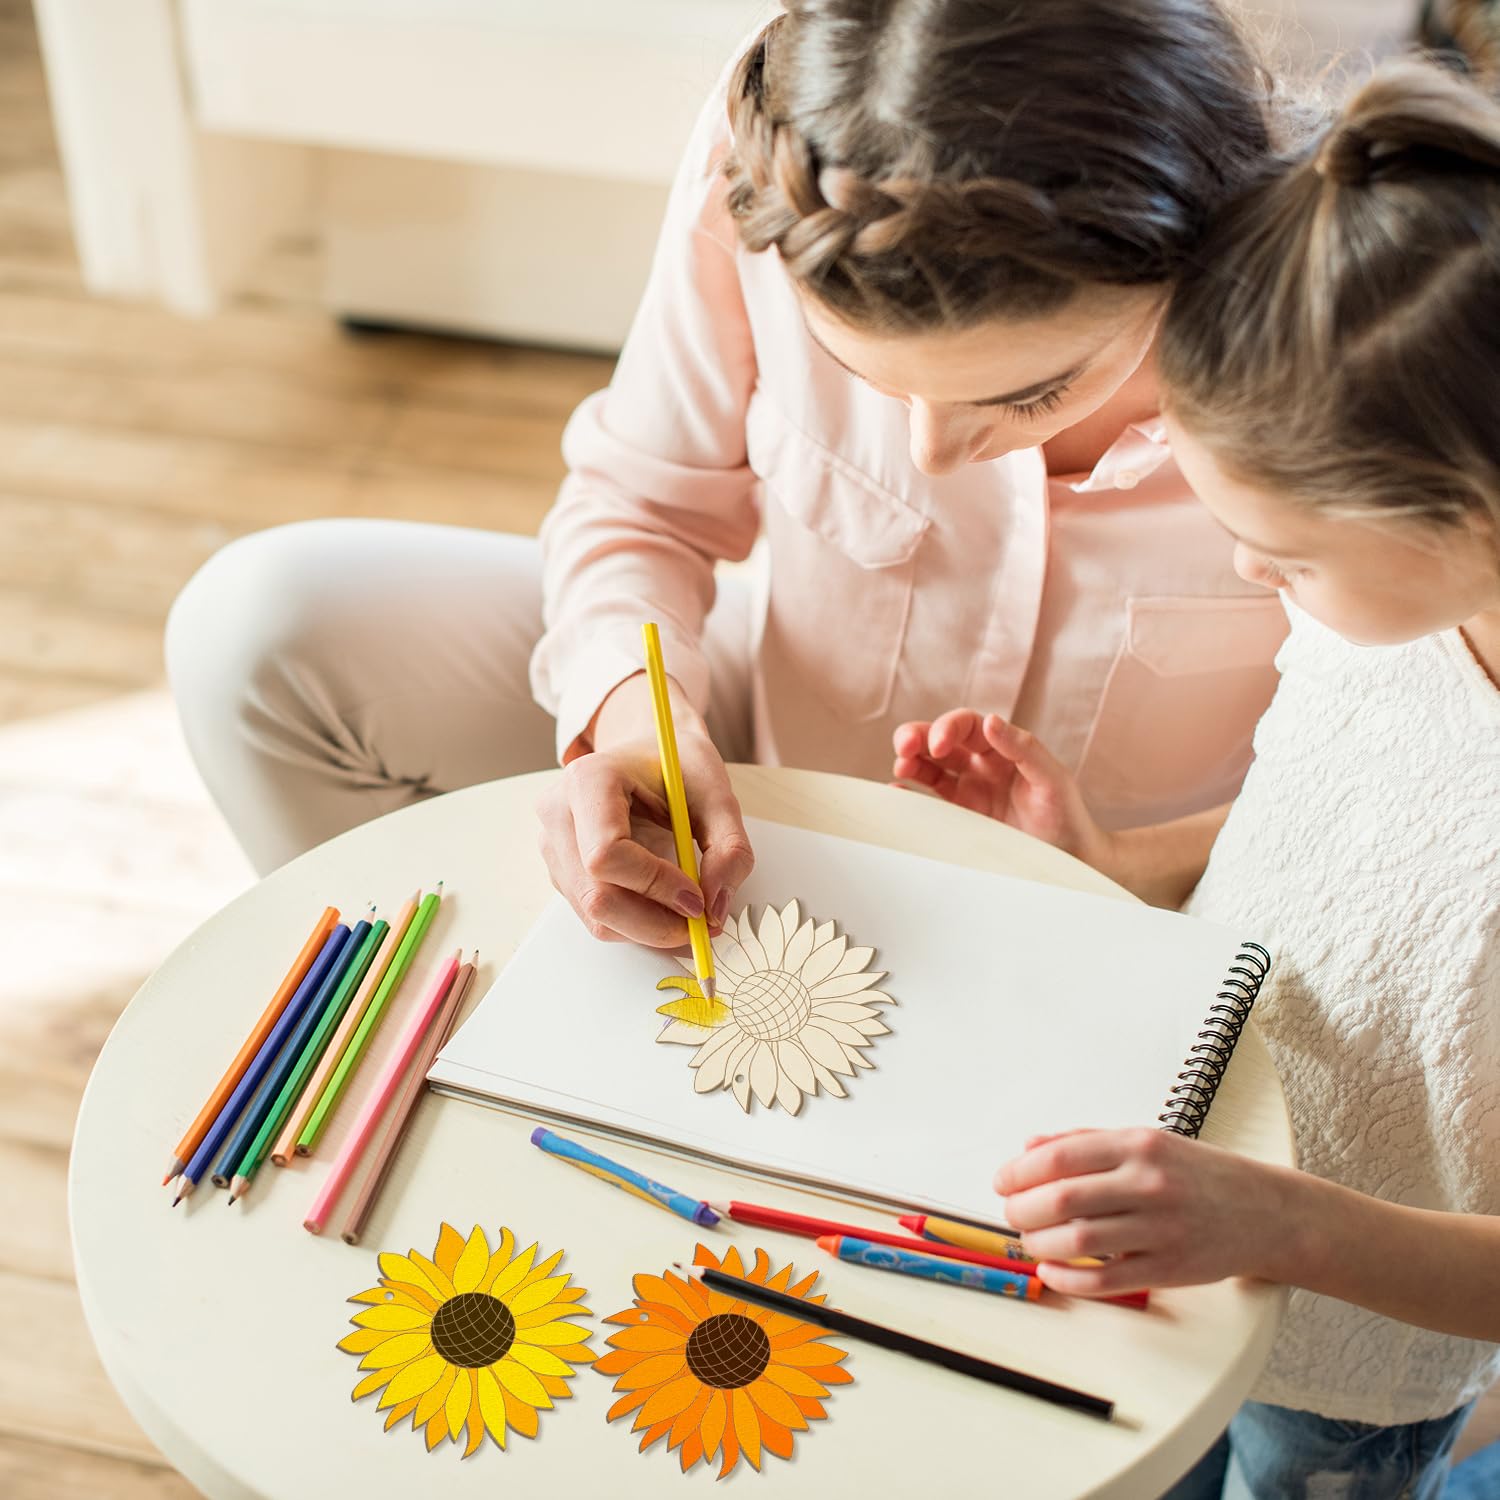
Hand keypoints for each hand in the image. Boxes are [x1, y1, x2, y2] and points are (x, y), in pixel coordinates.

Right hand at [536, 681, 753, 948]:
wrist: (648, 754)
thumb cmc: (677, 766)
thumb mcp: (718, 793)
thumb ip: (729, 848)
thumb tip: (715, 908)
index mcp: (588, 780)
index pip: (606, 854)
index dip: (654, 885)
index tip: (697, 899)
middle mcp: (558, 813)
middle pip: (596, 896)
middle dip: (654, 923)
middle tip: (701, 925)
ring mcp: (553, 845)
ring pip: (595, 916)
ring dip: (648, 929)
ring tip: (689, 916)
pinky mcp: (562, 870)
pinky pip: (595, 916)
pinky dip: (636, 925)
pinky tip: (665, 908)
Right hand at [892, 709, 1110, 865]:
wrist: (1073, 861)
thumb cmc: (1068, 818)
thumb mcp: (1053, 779)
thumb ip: (1024, 748)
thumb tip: (990, 720)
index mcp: (1004, 749)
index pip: (968, 726)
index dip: (949, 727)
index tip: (939, 746)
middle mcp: (984, 765)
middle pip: (942, 740)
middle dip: (919, 737)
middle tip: (904, 746)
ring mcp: (970, 790)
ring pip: (931, 766)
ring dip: (911, 760)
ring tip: (900, 764)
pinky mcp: (962, 816)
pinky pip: (931, 799)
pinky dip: (911, 793)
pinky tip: (898, 792)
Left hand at [995, 1128, 1296, 1295]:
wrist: (1267, 1212)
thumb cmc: (1199, 1174)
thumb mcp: (1147, 1141)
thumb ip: (1086, 1141)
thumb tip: (1029, 1147)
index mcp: (1138, 1144)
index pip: (1059, 1157)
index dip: (1019, 1172)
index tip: (1003, 1182)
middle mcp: (1148, 1183)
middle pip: (1061, 1200)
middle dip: (1022, 1210)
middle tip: (1012, 1214)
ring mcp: (1160, 1228)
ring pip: (1077, 1241)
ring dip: (1039, 1245)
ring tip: (1030, 1242)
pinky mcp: (1170, 1269)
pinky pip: (1105, 1281)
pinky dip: (1068, 1279)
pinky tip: (1052, 1272)